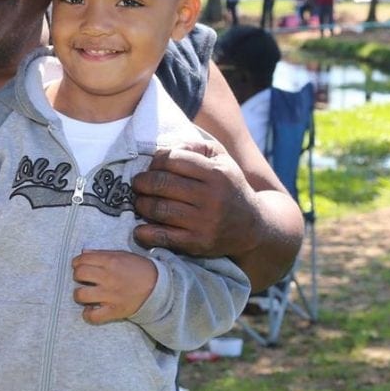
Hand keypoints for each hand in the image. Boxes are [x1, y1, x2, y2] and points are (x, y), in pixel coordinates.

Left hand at [72, 251, 157, 323]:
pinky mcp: (114, 311)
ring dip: (79, 294)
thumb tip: (83, 253)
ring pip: (81, 295)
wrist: (158, 287)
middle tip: (83, 279)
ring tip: (85, 294)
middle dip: (77, 276)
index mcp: (110, 261)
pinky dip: (88, 314)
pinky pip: (93, 316)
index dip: (77, 262)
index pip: (82, 259)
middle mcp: (108, 277)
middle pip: (79, 274)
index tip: (79, 266)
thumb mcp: (122, 255)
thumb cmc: (139, 269)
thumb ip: (102, 253)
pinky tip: (90, 309)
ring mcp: (110, 295)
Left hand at [130, 138, 259, 260]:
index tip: (151, 167)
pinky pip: (162, 237)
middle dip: (141, 182)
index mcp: (216, 173)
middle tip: (137, 185)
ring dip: (140, 204)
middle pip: (161, 184)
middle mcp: (211, 197)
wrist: (252, 226)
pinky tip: (140, 229)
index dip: (155, 161)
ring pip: (158, 209)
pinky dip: (145, 233)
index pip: (172, 159)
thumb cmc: (229, 187)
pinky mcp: (197, 243)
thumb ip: (195, 147)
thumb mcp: (222, 159)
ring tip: (140, 203)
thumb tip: (164, 149)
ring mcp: (204, 222)